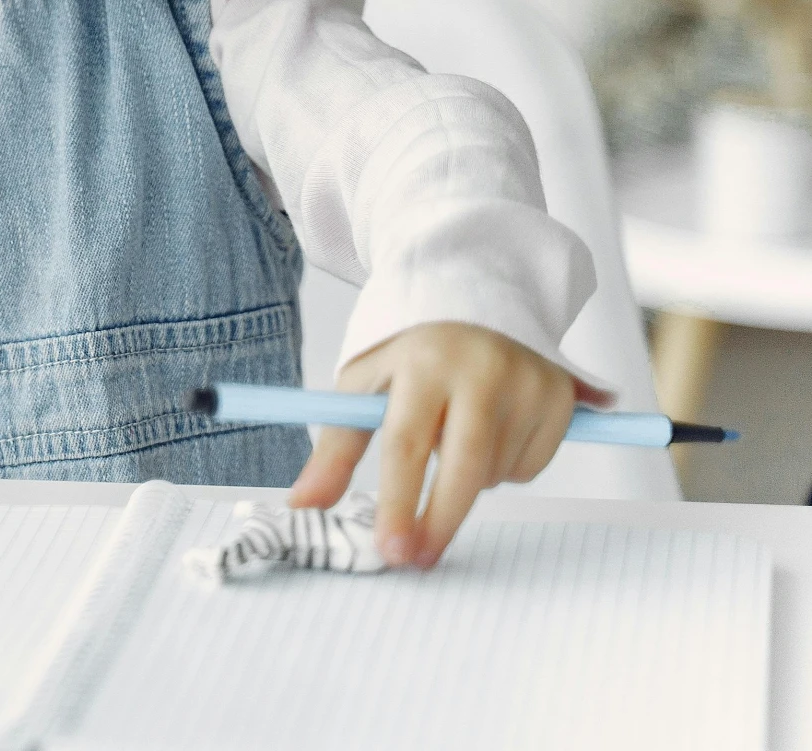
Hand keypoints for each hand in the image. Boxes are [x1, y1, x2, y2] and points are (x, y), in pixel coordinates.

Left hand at [286, 321, 611, 568]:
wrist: (478, 308)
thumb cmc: (411, 359)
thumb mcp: (364, 388)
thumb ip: (335, 449)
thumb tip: (302, 505)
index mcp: (422, 362)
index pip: (408, 443)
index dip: (398, 502)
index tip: (390, 548)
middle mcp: (481, 369)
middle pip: (463, 467)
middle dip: (439, 521)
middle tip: (417, 557)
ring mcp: (528, 383)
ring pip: (496, 474)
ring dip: (469, 480)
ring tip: (455, 436)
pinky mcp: (562, 398)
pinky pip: (529, 468)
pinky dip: (505, 468)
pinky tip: (494, 431)